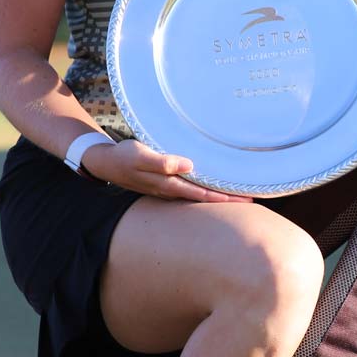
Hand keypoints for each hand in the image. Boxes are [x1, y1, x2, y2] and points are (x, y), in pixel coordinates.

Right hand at [83, 139, 251, 203]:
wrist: (105, 163)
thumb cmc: (123, 156)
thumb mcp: (140, 155)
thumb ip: (163, 161)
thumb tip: (188, 165)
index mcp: (168, 185)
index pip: (201, 194)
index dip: (223, 198)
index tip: (244, 200)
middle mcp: (170, 190)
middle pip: (204, 198)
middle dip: (226, 201)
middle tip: (251, 201)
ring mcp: (167, 189)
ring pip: (197, 196)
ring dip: (217, 197)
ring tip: (237, 197)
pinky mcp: (164, 183)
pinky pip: (189, 190)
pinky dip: (204, 191)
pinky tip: (211, 189)